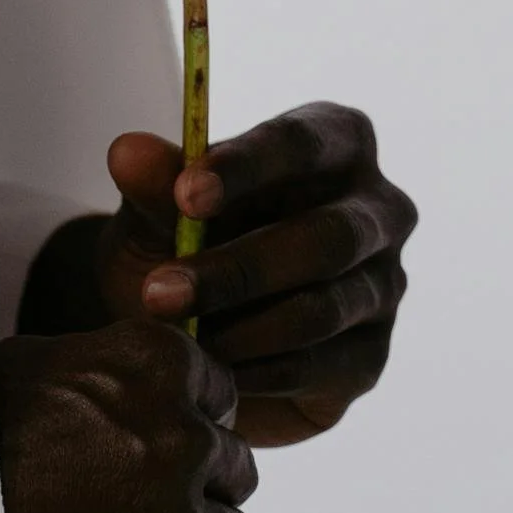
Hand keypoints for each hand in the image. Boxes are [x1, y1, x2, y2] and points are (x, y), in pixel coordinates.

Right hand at [0, 320, 256, 512]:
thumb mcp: (32, 366)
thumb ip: (107, 371)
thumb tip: (137, 383)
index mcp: (153, 368)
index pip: (220, 387)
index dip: (191, 412)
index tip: (159, 430)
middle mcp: (181, 438)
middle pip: (234, 464)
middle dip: (198, 479)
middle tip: (139, 494)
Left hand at [23, 101, 416, 450]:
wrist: (192, 322)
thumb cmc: (186, 236)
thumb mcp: (158, 209)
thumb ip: (153, 183)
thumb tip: (128, 152)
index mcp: (337, 141)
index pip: (302, 144)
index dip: (245, 169)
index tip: (186, 196)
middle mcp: (379, 209)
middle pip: (326, 238)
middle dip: (239, 269)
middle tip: (160, 292)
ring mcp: (384, 286)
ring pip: (321, 309)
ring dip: (238, 328)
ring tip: (174, 336)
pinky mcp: (369, 357)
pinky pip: (318, 366)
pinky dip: (254, 370)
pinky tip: (206, 368)